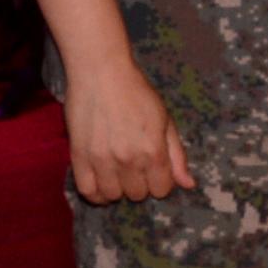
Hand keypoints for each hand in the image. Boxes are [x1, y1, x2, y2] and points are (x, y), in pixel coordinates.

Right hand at [64, 61, 194, 203]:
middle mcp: (129, 160)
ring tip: (116, 170)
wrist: (101, 72)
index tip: (153, 168)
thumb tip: (188, 185)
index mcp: (153, 151)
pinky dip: (95, 193)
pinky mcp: (79, 156)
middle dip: (139, 182)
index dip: (160, 180)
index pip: (161, 190)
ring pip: (113, 196)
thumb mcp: (165, 119)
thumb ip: (177, 155)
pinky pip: (87, 191)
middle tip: (133, 164)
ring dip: (117, 187)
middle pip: (138, 194)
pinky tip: (100, 181)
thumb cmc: (137, 92)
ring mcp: (102, 160)